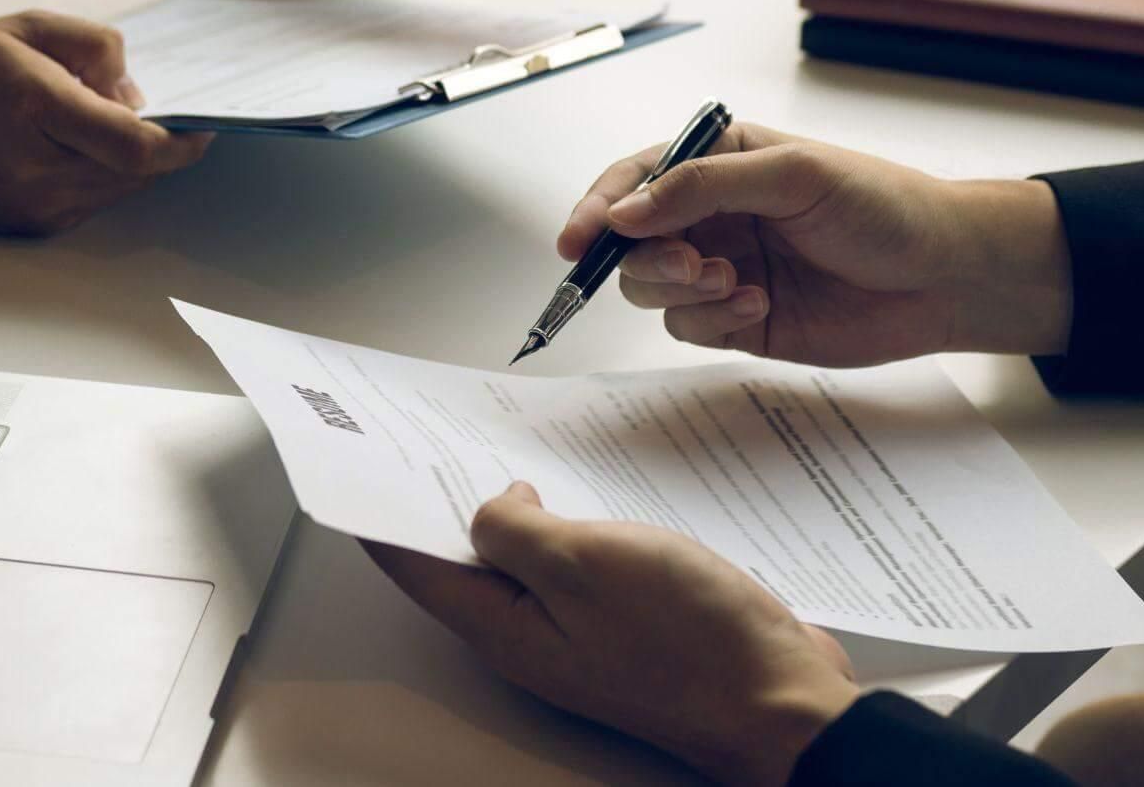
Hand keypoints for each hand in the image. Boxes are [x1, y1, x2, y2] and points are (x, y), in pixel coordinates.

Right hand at [0, 12, 209, 234]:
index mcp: (36, 107)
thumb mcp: (25, 29)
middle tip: (133, 110)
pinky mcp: (29, 227)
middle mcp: (36, 166)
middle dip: (154, 142)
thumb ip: (95, 46)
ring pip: (118, 189)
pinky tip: (66, 150)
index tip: (205, 127)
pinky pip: (90, 204)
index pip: (135, 144)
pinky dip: (97, 177)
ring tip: (88, 125)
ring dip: (126, 161)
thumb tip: (137, 97)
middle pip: (136, 169)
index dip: (182, 142)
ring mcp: (32, 205)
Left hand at [367, 481, 857, 786]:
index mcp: (507, 630)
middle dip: (445, 505)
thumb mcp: (583, 564)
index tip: (360, 469)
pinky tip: (585, 499)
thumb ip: (516, 533)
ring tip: (497, 459)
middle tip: (426, 444)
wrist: (783, 699)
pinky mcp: (631, 626)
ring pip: (529, 566)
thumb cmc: (691, 643)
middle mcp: (537, 640)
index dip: (386, 516)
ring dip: (514, 514)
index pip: (420, 570)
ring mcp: (585, 636)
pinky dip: (572, 529)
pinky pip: (582, 571)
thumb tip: (490, 507)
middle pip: (470, 568)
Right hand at [559, 124, 1072, 365]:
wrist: (947, 276)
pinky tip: (759, 307)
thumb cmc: (883, 206)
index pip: (634, 179)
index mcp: (720, 163)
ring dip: (682, 291)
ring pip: (652, 289)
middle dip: (648, 258)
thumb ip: (702, 187)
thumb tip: (624, 212)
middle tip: (693, 265)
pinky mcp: (740, 320)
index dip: (597, 207)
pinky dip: (712, 321)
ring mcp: (723, 268)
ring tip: (736, 285)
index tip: (577, 240)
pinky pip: (689, 328)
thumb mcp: (793, 175)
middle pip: (631, 242)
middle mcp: (713, 215)